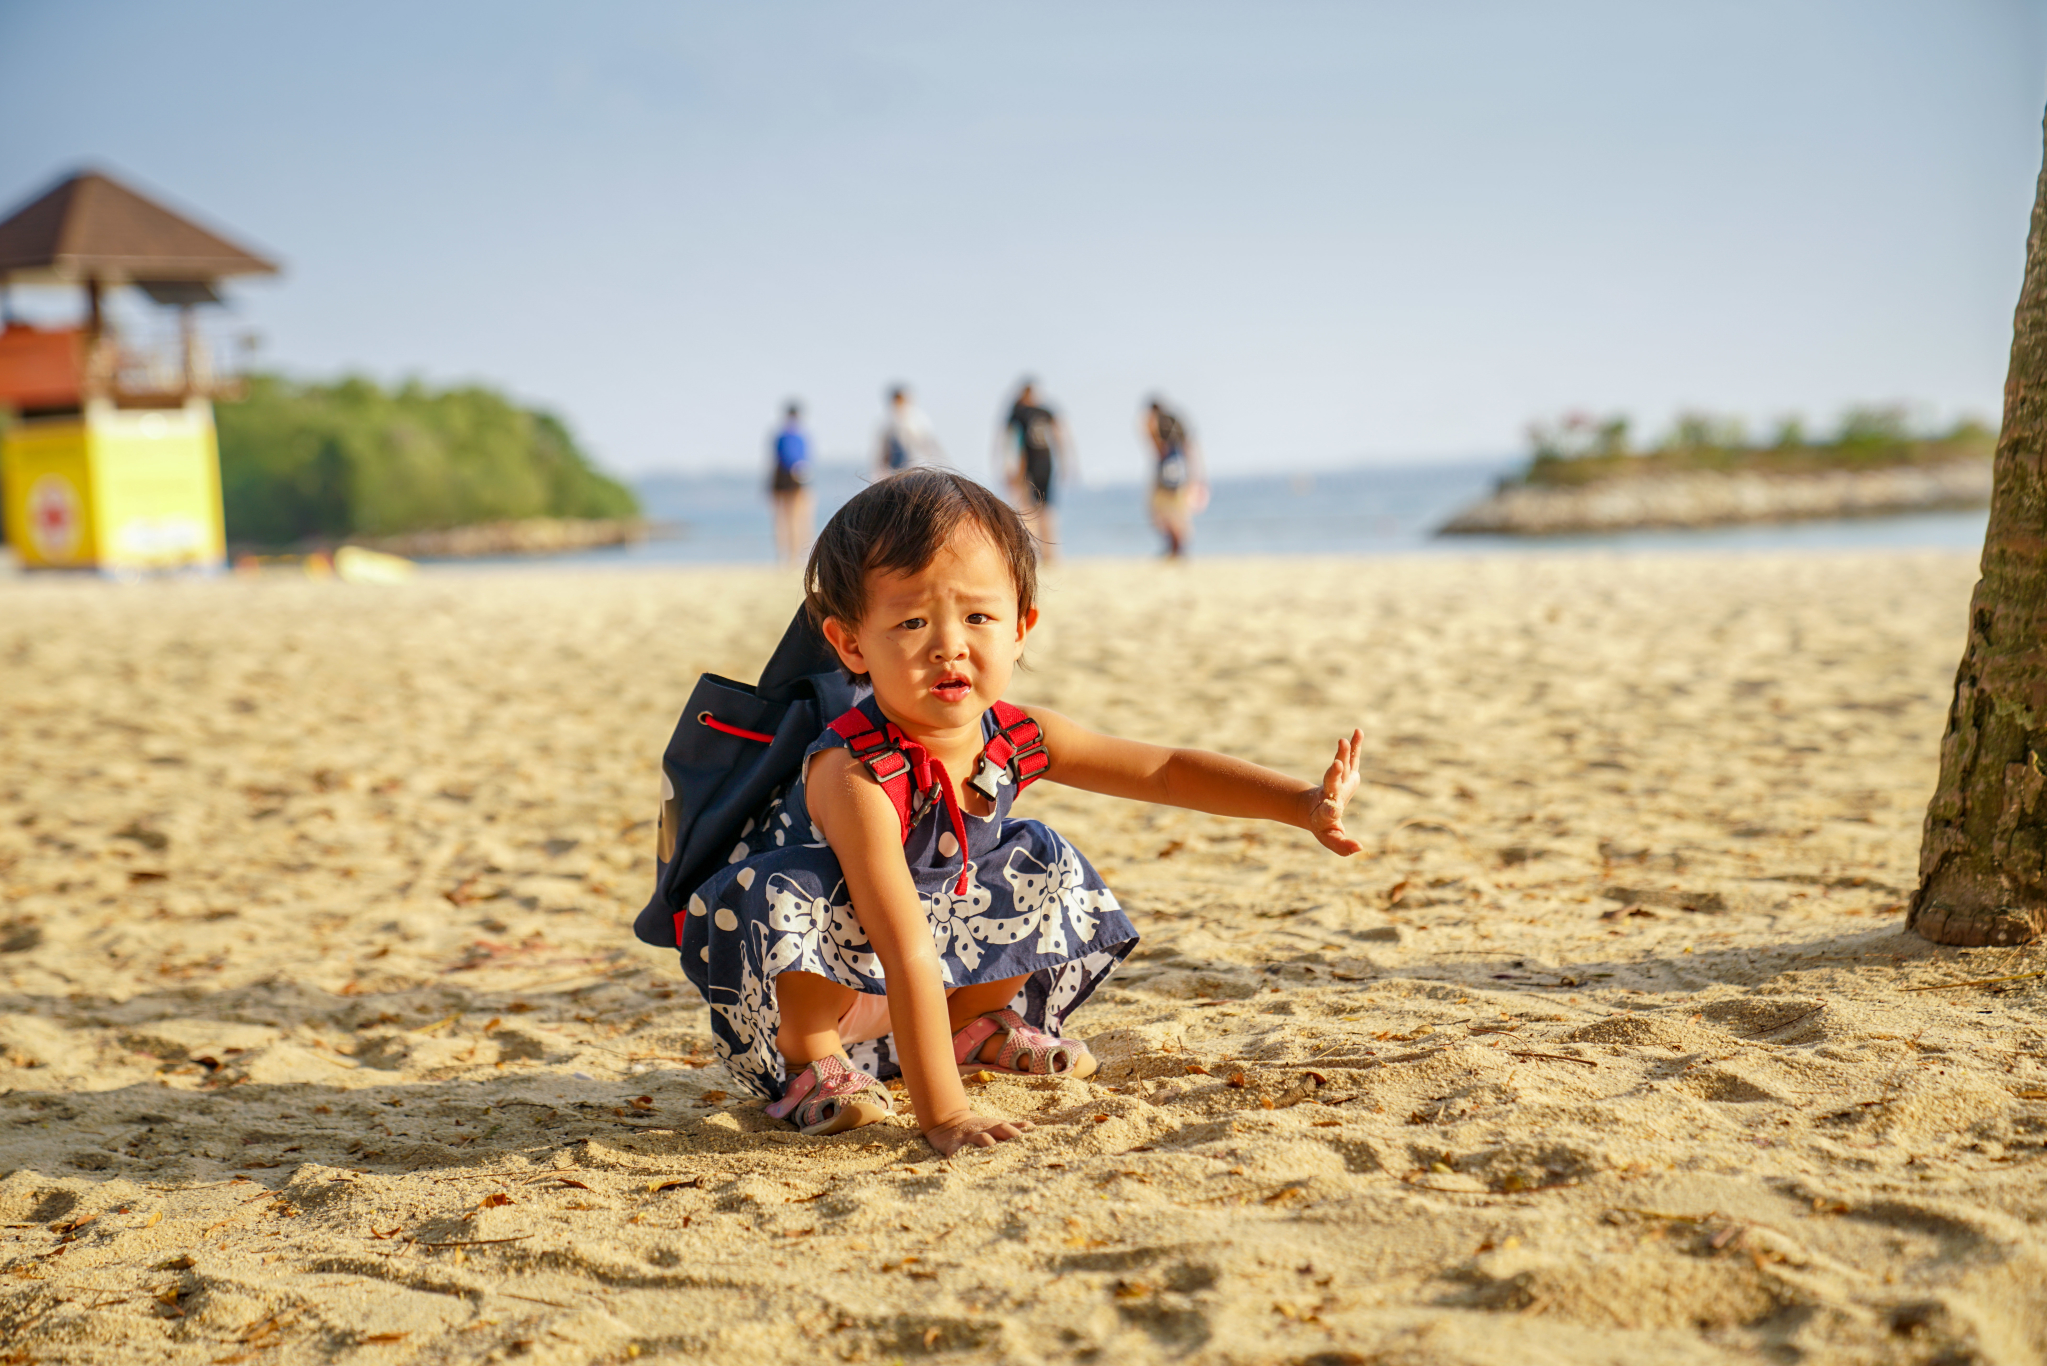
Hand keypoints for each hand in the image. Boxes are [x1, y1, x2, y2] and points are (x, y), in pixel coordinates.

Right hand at [924, 1109, 1033, 1156]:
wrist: (950, 1122)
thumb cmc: (980, 1128)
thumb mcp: (996, 1125)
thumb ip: (1014, 1128)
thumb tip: (1033, 1128)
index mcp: (995, 1127)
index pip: (1008, 1130)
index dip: (1018, 1137)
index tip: (1031, 1148)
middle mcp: (982, 1132)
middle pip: (998, 1133)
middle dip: (1005, 1144)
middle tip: (1015, 1157)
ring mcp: (968, 1138)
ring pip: (979, 1141)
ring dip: (987, 1147)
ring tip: (994, 1160)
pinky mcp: (952, 1146)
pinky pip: (955, 1153)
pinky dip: (958, 1159)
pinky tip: (963, 1169)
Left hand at [1307, 729, 1363, 855]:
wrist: (1313, 808)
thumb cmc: (1324, 826)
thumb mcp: (1331, 839)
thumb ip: (1342, 846)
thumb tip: (1360, 849)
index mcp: (1327, 812)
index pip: (1329, 811)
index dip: (1331, 809)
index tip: (1333, 808)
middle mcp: (1331, 793)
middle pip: (1332, 782)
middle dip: (1334, 773)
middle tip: (1337, 763)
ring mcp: (1338, 781)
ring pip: (1340, 767)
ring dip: (1343, 754)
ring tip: (1344, 741)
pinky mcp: (1346, 773)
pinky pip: (1351, 757)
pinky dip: (1355, 746)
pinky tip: (1358, 731)